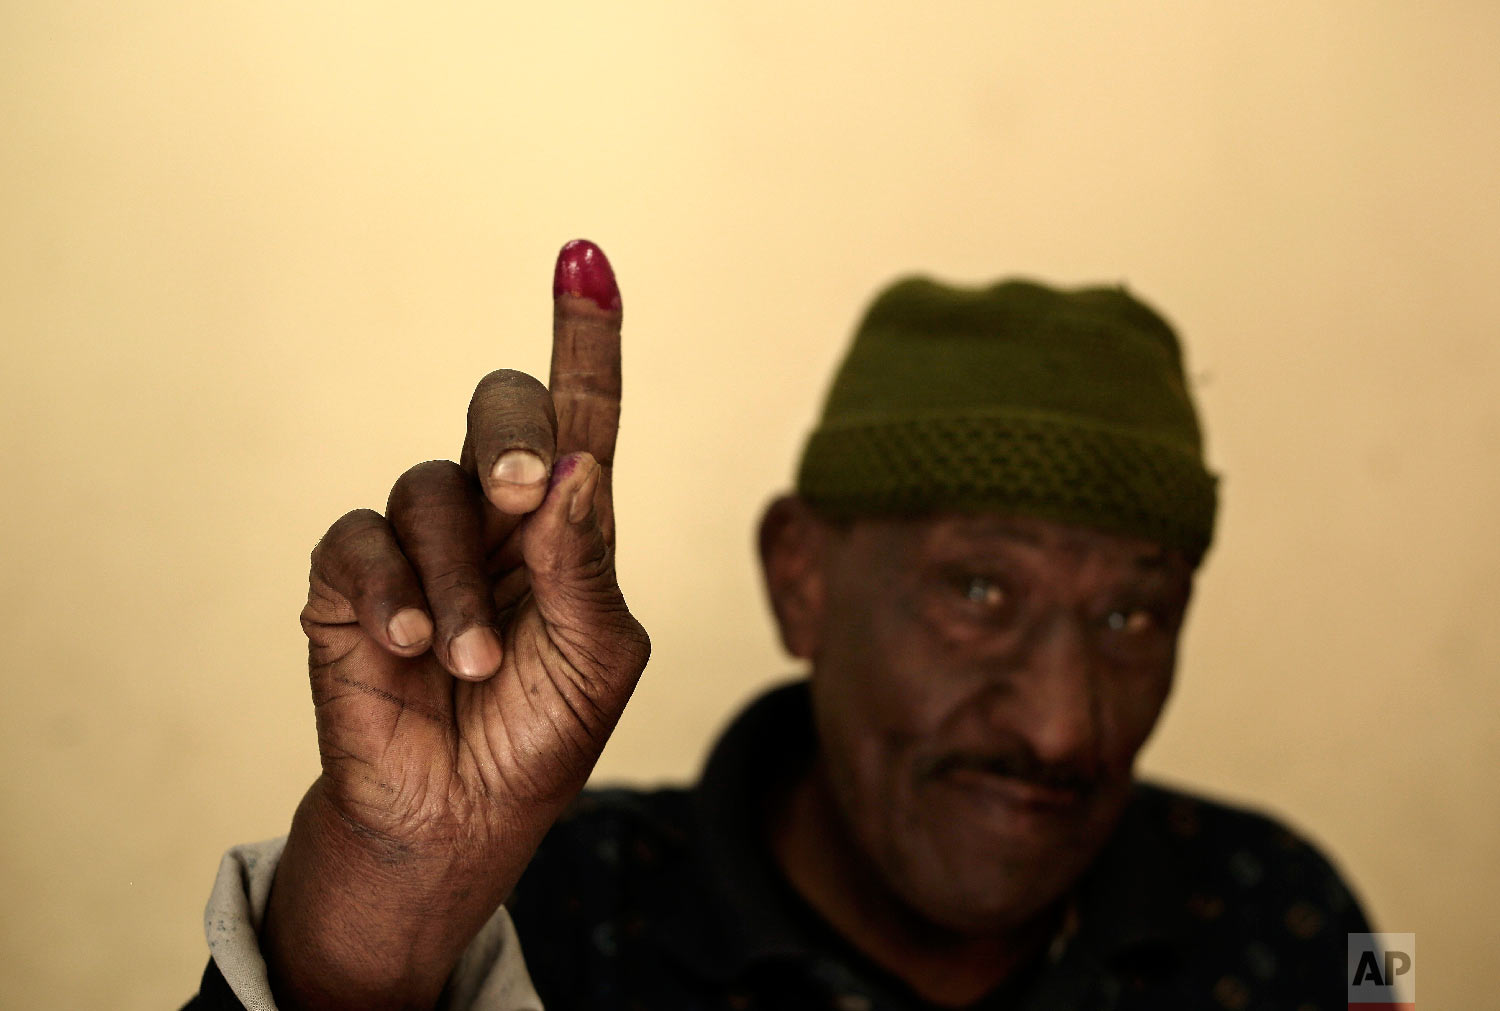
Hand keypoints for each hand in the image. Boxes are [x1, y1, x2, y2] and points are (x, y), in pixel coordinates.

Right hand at [261, 240, 649, 1010]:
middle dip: (510, 433)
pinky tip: (406, 649)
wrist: (460, 819)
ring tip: (472, 665)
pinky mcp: (349, 579)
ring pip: (429, 488)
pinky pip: (360, 541)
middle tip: (522, 492)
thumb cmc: (540, 734)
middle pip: (499, 409)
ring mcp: (418, 542)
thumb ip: (584, 562)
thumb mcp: (595, 655)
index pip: (581, 414)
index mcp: (565, 524)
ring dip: (455, 585)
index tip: (586, 258)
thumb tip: (575, 468)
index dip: (584, 338)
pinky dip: (392, 593)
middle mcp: (492, 514)